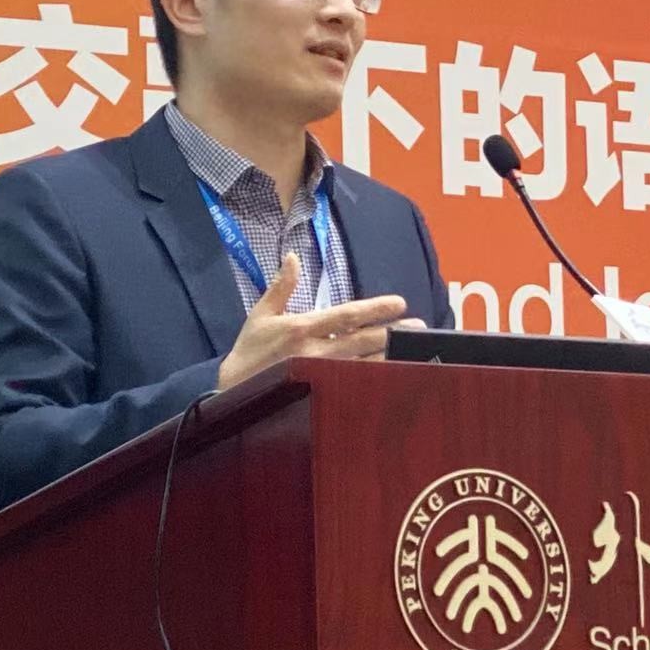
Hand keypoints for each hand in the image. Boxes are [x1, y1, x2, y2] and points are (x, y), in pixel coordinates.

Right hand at [216, 253, 417, 390]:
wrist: (230, 391)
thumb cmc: (250, 349)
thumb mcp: (261, 314)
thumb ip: (281, 286)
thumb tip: (293, 257)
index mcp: (302, 327)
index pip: (346, 315)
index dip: (375, 309)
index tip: (399, 303)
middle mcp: (314, 351)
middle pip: (361, 340)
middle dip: (391, 333)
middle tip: (419, 326)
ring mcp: (318, 374)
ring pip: (361, 365)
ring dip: (389, 356)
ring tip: (414, 349)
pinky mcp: (319, 392)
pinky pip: (352, 385)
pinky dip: (373, 379)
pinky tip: (393, 375)